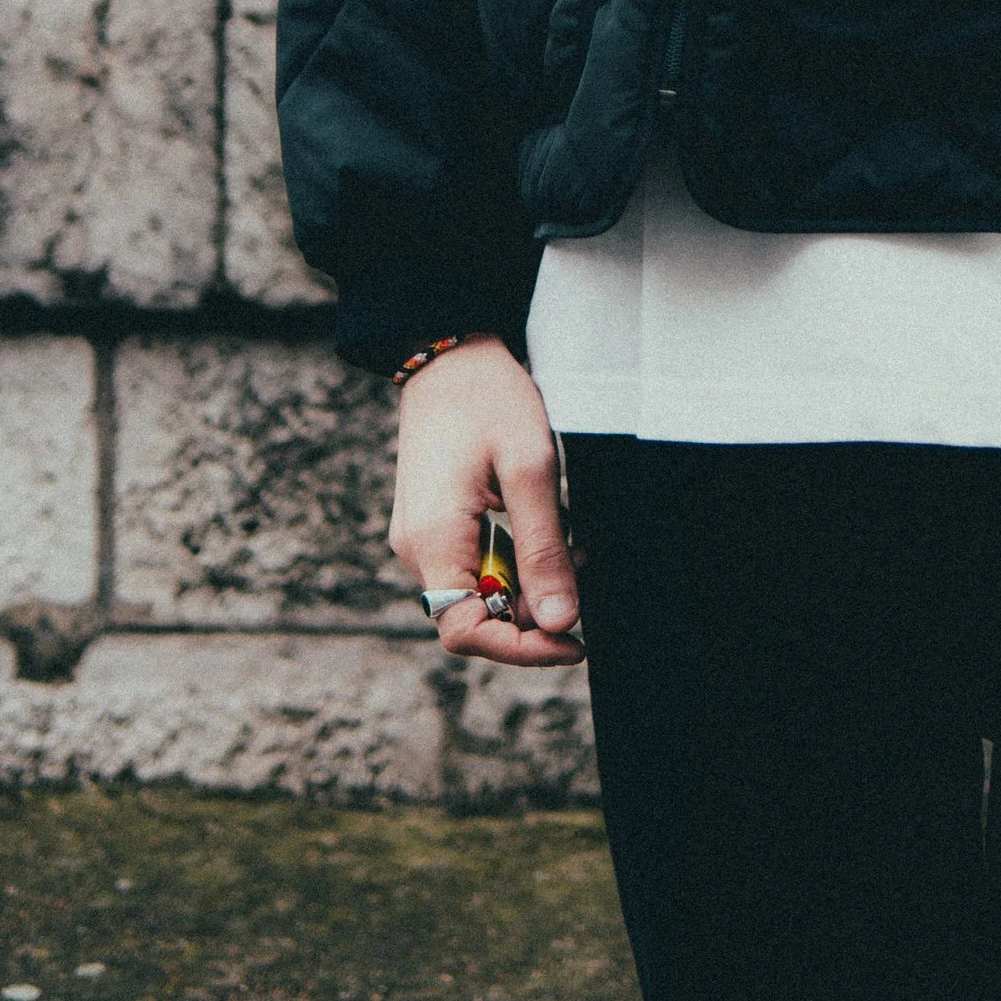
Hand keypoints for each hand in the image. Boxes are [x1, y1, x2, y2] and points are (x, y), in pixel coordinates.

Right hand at [390, 338, 582, 665]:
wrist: (449, 351)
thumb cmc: (489, 399)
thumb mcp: (531, 471)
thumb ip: (544, 550)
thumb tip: (559, 622)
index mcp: (433, 541)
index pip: (465, 632)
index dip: (520, 649)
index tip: (572, 640)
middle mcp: (417, 548)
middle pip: (472, 616)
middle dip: (530, 611)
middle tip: (583, 581)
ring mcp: (421, 535)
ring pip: (475, 590)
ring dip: (525, 582)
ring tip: (573, 550)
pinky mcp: (432, 521)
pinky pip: (471, 563)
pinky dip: (511, 559)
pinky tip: (545, 530)